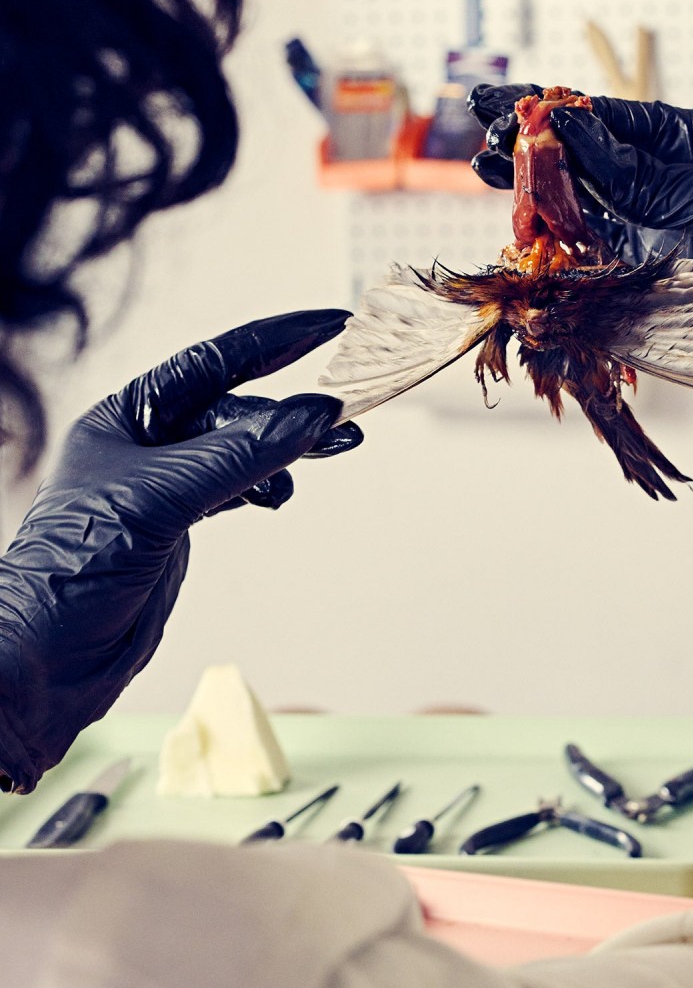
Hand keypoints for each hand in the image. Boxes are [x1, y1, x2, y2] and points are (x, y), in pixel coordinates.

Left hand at [0, 310, 362, 792]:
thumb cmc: (72, 573)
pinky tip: (283, 492)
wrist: (48, 663)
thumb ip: (240, 454)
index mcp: (127, 415)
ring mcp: (165, 485)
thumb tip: (311, 415)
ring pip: (244, 450)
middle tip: (350, 403)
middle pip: (236, 407)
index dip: (274, 340)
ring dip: (289, 448)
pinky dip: (268, 485)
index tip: (328, 324)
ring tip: (338, 447)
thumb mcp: (161, 498)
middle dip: (294, 406)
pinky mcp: (180, 524)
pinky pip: (239, 487)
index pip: (213, 362)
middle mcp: (146, 443)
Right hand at [469, 85, 692, 481]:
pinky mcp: (641, 260)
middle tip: (478, 126)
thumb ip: (633, 169)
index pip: (604, 115)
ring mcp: (648, 218)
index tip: (501, 100)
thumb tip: (570, 127)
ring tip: (480, 160)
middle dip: (530, 138)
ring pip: (576, 193)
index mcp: (684, 138)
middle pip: (581, 150)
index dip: (550, 107)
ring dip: (530, 179)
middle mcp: (660, 174)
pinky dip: (551, 224)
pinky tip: (516, 210)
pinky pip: (587, 237)